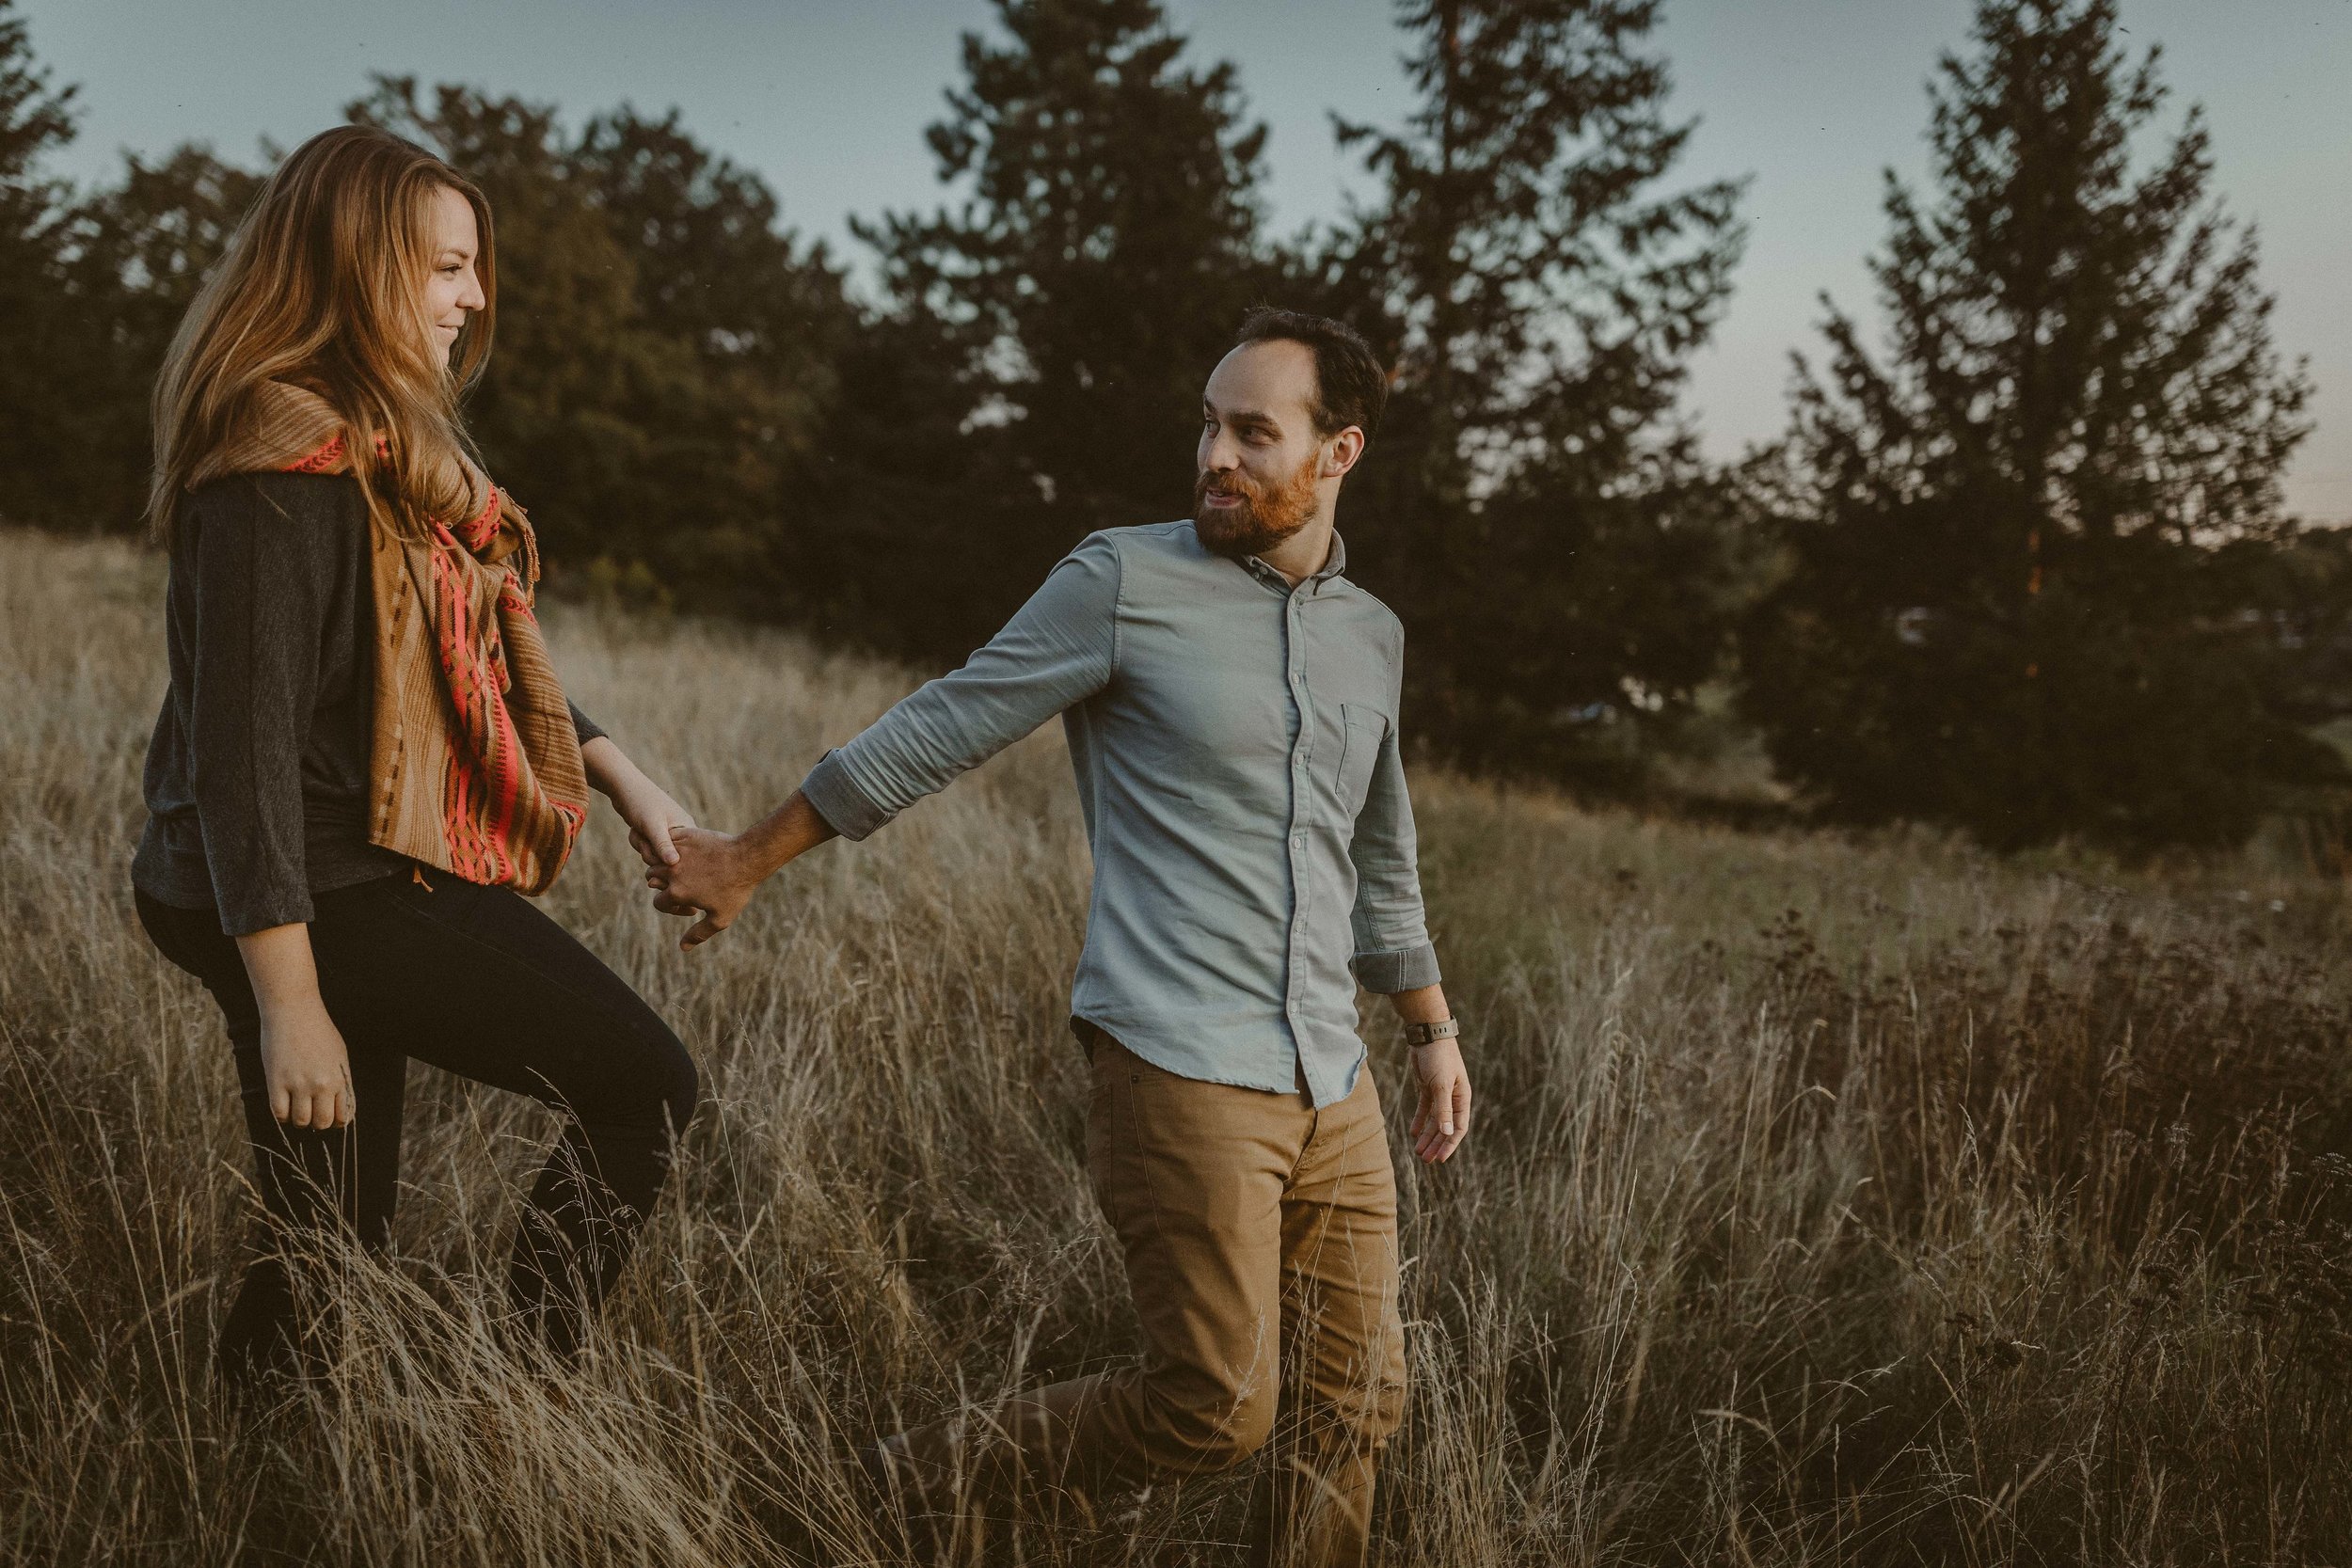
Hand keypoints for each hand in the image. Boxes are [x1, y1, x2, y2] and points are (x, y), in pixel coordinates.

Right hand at [259, 999, 354, 1128]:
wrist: (294, 1010)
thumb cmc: (317, 1030)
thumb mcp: (339, 1054)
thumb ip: (340, 1079)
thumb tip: (338, 1103)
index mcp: (342, 1077)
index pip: (345, 1115)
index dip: (337, 1121)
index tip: (330, 1118)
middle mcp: (323, 1084)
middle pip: (324, 1122)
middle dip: (318, 1123)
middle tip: (311, 1113)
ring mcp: (299, 1084)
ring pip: (301, 1121)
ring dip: (299, 1120)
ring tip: (296, 1108)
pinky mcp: (277, 1081)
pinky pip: (279, 1113)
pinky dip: (281, 1115)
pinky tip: (283, 1103)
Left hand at [610, 773, 695, 869]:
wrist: (625, 788)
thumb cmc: (642, 803)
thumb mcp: (653, 826)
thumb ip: (663, 845)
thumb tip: (674, 863)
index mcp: (689, 831)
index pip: (680, 859)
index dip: (663, 856)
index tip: (651, 840)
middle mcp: (682, 833)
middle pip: (666, 860)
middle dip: (650, 850)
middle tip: (643, 834)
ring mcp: (669, 834)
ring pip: (655, 855)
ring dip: (643, 845)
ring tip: (639, 829)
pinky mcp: (658, 834)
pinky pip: (650, 848)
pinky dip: (640, 842)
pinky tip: (637, 829)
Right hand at [647, 826, 762, 948]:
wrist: (747, 858)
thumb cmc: (736, 890)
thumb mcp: (720, 918)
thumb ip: (699, 933)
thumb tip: (683, 948)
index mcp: (677, 893)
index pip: (658, 902)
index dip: (669, 906)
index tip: (685, 903)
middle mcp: (672, 872)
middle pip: (652, 879)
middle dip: (662, 884)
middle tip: (681, 884)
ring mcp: (677, 853)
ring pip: (657, 859)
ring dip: (664, 865)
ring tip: (681, 869)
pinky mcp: (684, 836)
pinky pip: (667, 842)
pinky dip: (671, 848)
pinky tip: (686, 853)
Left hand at [1408, 1038, 1470, 1162]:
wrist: (1428, 1034)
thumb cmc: (1439, 1057)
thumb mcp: (1441, 1084)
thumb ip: (1444, 1109)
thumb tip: (1447, 1133)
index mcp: (1462, 1098)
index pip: (1458, 1128)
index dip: (1449, 1144)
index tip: (1440, 1159)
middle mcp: (1453, 1098)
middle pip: (1445, 1128)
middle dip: (1436, 1144)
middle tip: (1425, 1160)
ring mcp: (1440, 1093)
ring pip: (1434, 1121)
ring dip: (1427, 1136)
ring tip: (1418, 1152)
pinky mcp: (1427, 1088)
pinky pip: (1425, 1109)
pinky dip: (1420, 1121)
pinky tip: (1414, 1133)